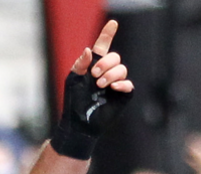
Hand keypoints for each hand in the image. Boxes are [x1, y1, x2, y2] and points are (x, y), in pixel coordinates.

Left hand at [51, 20, 133, 159]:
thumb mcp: (73, 80)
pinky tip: (113, 89)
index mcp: (93, 66)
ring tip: (100, 85)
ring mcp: (115, 83)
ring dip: (111, 75)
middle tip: (94, 75)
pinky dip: (121, 84)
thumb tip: (88, 50)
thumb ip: (80, 64)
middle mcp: (106, 72)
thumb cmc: (73, 101)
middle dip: (106, 63)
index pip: (102, 46)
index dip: (108, 34)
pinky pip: (128, 84)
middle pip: (115, 57)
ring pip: (122, 69)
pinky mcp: (122, 95)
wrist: (78, 123)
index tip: (112, 23)